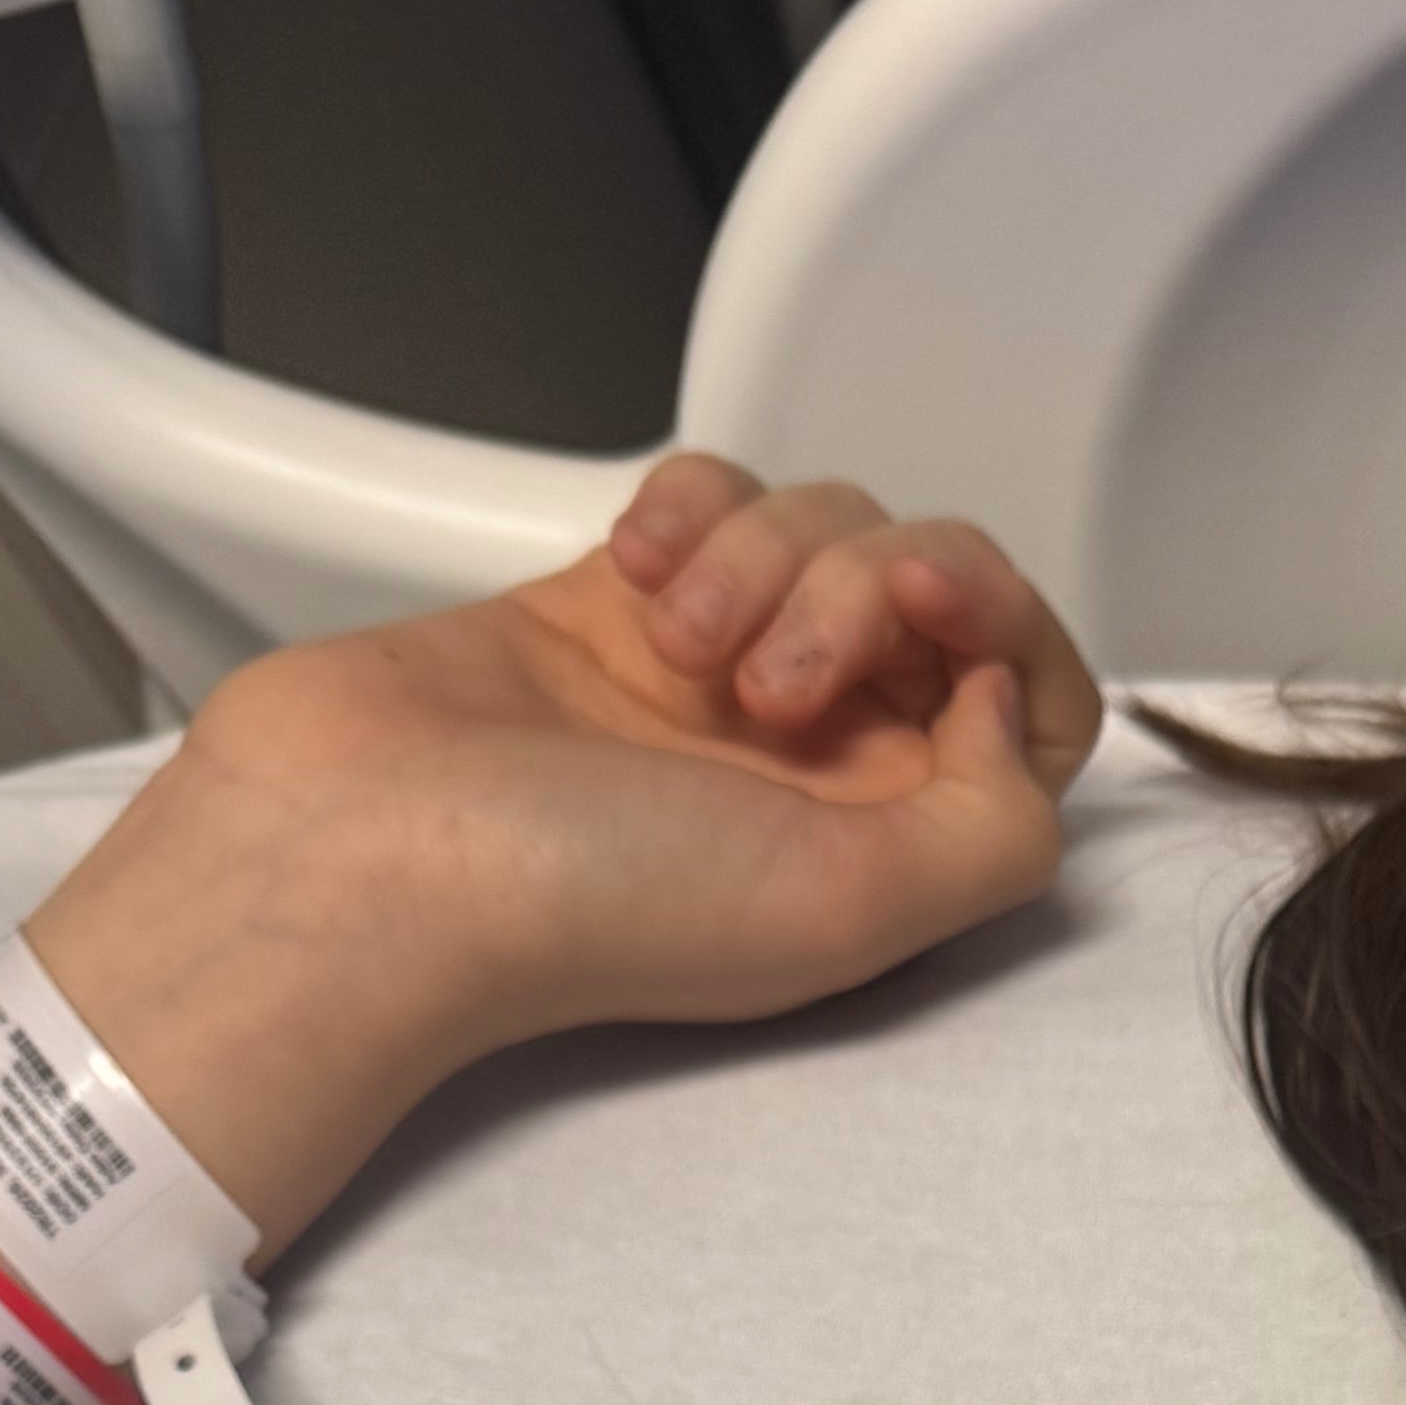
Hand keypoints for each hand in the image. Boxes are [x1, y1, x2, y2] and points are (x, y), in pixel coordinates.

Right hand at [18, 465, 1108, 1248]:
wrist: (371, 849)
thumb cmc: (581, 900)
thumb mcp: (852, 907)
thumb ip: (996, 825)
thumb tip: (1014, 709)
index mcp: (886, 843)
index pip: (1034, 703)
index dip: (1001, 625)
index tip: (922, 613)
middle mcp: (817, 766)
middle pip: (931, 593)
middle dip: (862, 586)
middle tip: (766, 675)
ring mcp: (720, 680)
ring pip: (824, 527)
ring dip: (761, 556)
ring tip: (676, 643)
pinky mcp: (624, 606)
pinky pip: (716, 497)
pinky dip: (692, 510)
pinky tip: (636, 578)